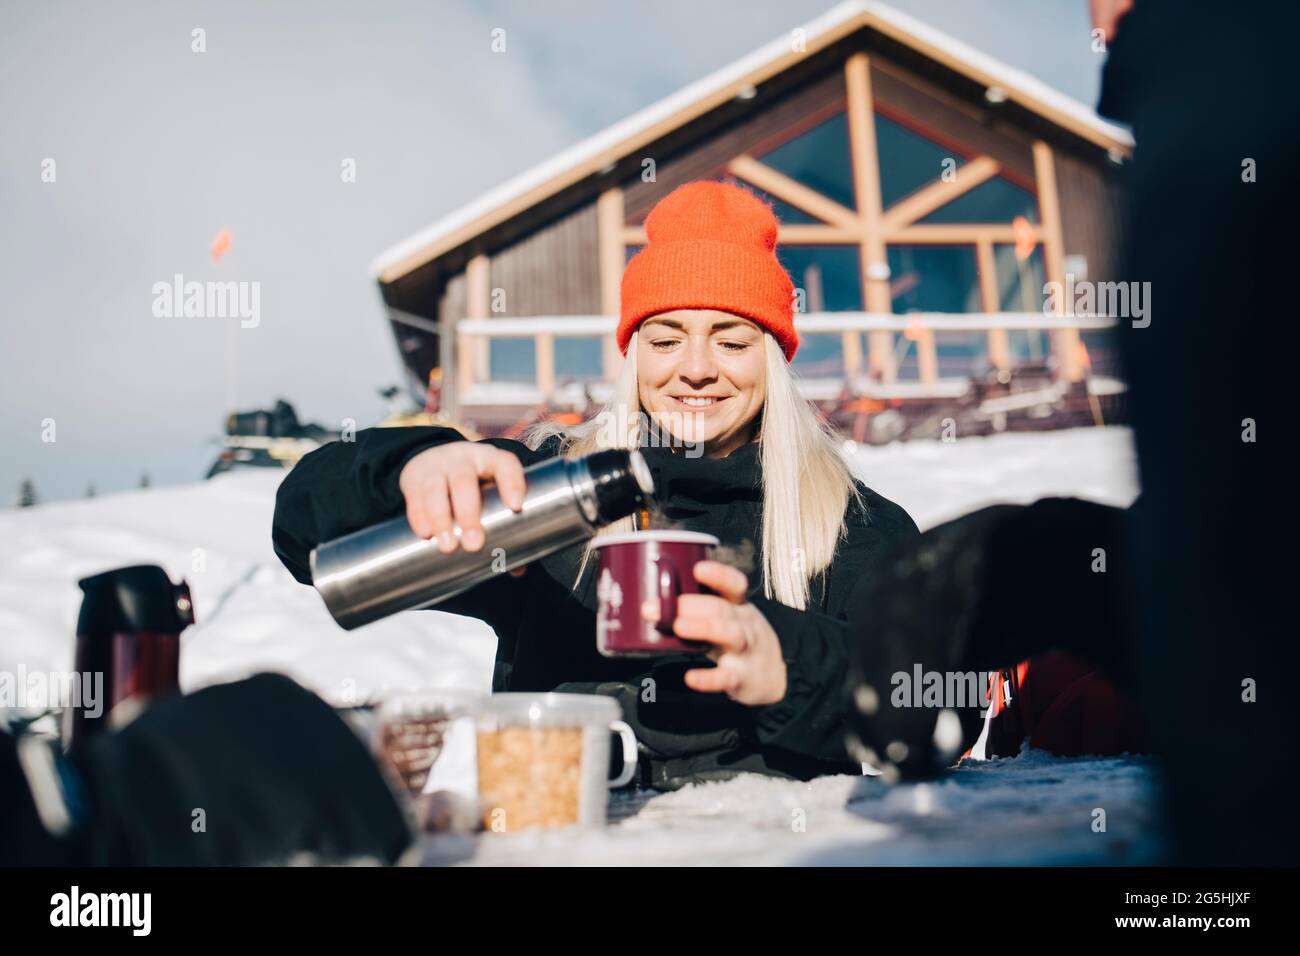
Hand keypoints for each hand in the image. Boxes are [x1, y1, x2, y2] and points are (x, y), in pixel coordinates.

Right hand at [398, 442, 527, 575]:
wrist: (433, 461)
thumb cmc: (474, 485)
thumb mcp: (489, 492)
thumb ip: (506, 526)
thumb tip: (518, 568)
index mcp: (491, 460)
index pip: (505, 464)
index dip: (512, 483)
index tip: (516, 507)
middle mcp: (463, 458)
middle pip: (465, 481)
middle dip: (469, 513)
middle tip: (474, 544)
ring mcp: (437, 466)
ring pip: (437, 488)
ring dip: (441, 518)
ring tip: (448, 546)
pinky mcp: (414, 476)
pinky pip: (416, 495)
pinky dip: (419, 515)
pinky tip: (425, 533)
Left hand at [668, 560, 786, 705]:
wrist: (773, 678)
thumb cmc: (738, 641)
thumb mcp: (729, 619)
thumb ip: (698, 612)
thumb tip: (652, 605)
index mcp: (739, 606)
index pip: (735, 584)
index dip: (718, 575)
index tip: (697, 569)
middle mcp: (745, 625)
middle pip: (722, 609)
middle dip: (691, 605)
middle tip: (661, 607)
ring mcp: (746, 651)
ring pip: (730, 635)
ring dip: (702, 628)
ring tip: (678, 627)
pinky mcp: (742, 678)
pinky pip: (726, 677)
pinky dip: (709, 679)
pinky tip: (691, 678)